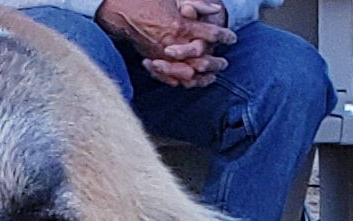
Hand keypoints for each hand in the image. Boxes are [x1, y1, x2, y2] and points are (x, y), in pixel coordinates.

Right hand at [97, 0, 232, 81]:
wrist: (120, 11)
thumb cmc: (148, 0)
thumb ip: (196, 4)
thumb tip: (215, 10)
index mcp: (180, 26)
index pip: (210, 34)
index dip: (224, 36)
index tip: (232, 38)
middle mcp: (173, 45)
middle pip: (203, 59)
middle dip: (216, 61)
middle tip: (225, 63)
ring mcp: (163, 57)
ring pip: (190, 73)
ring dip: (203, 75)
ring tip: (214, 76)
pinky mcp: (154, 63)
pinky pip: (173, 79)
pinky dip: (186, 81)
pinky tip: (194, 81)